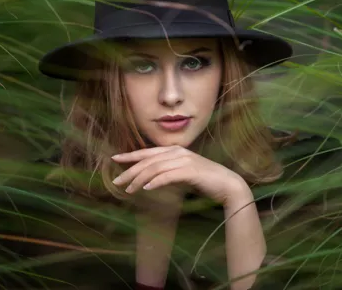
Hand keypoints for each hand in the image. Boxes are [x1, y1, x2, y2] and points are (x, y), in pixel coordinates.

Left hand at [111, 146, 250, 204]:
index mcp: (175, 150)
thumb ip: (168, 171)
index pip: (148, 152)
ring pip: (154, 168)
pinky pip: (167, 176)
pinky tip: (146, 189)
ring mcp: (184, 160)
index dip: (130, 155)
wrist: (227, 185)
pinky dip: (155, 182)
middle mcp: (178, 152)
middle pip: (148, 160)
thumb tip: (150, 178)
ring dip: (139, 180)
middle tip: (117, 182)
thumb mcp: (183, 172)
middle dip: (130, 170)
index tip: (115, 159)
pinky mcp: (190, 171)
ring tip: (129, 190)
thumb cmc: (205, 180)